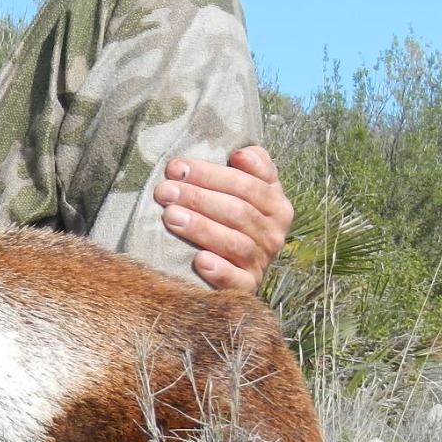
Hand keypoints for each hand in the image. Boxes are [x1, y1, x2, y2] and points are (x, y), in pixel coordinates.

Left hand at [153, 146, 293, 294]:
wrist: (237, 262)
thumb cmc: (232, 212)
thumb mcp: (246, 186)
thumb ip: (252, 165)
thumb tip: (240, 154)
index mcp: (276, 204)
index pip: (246, 185)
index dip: (210, 174)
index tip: (176, 167)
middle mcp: (274, 234)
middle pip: (237, 212)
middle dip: (198, 198)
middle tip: (164, 191)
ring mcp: (262, 261)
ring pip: (235, 243)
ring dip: (201, 228)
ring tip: (170, 216)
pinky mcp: (248, 286)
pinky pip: (238, 281)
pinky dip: (220, 271)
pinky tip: (199, 261)